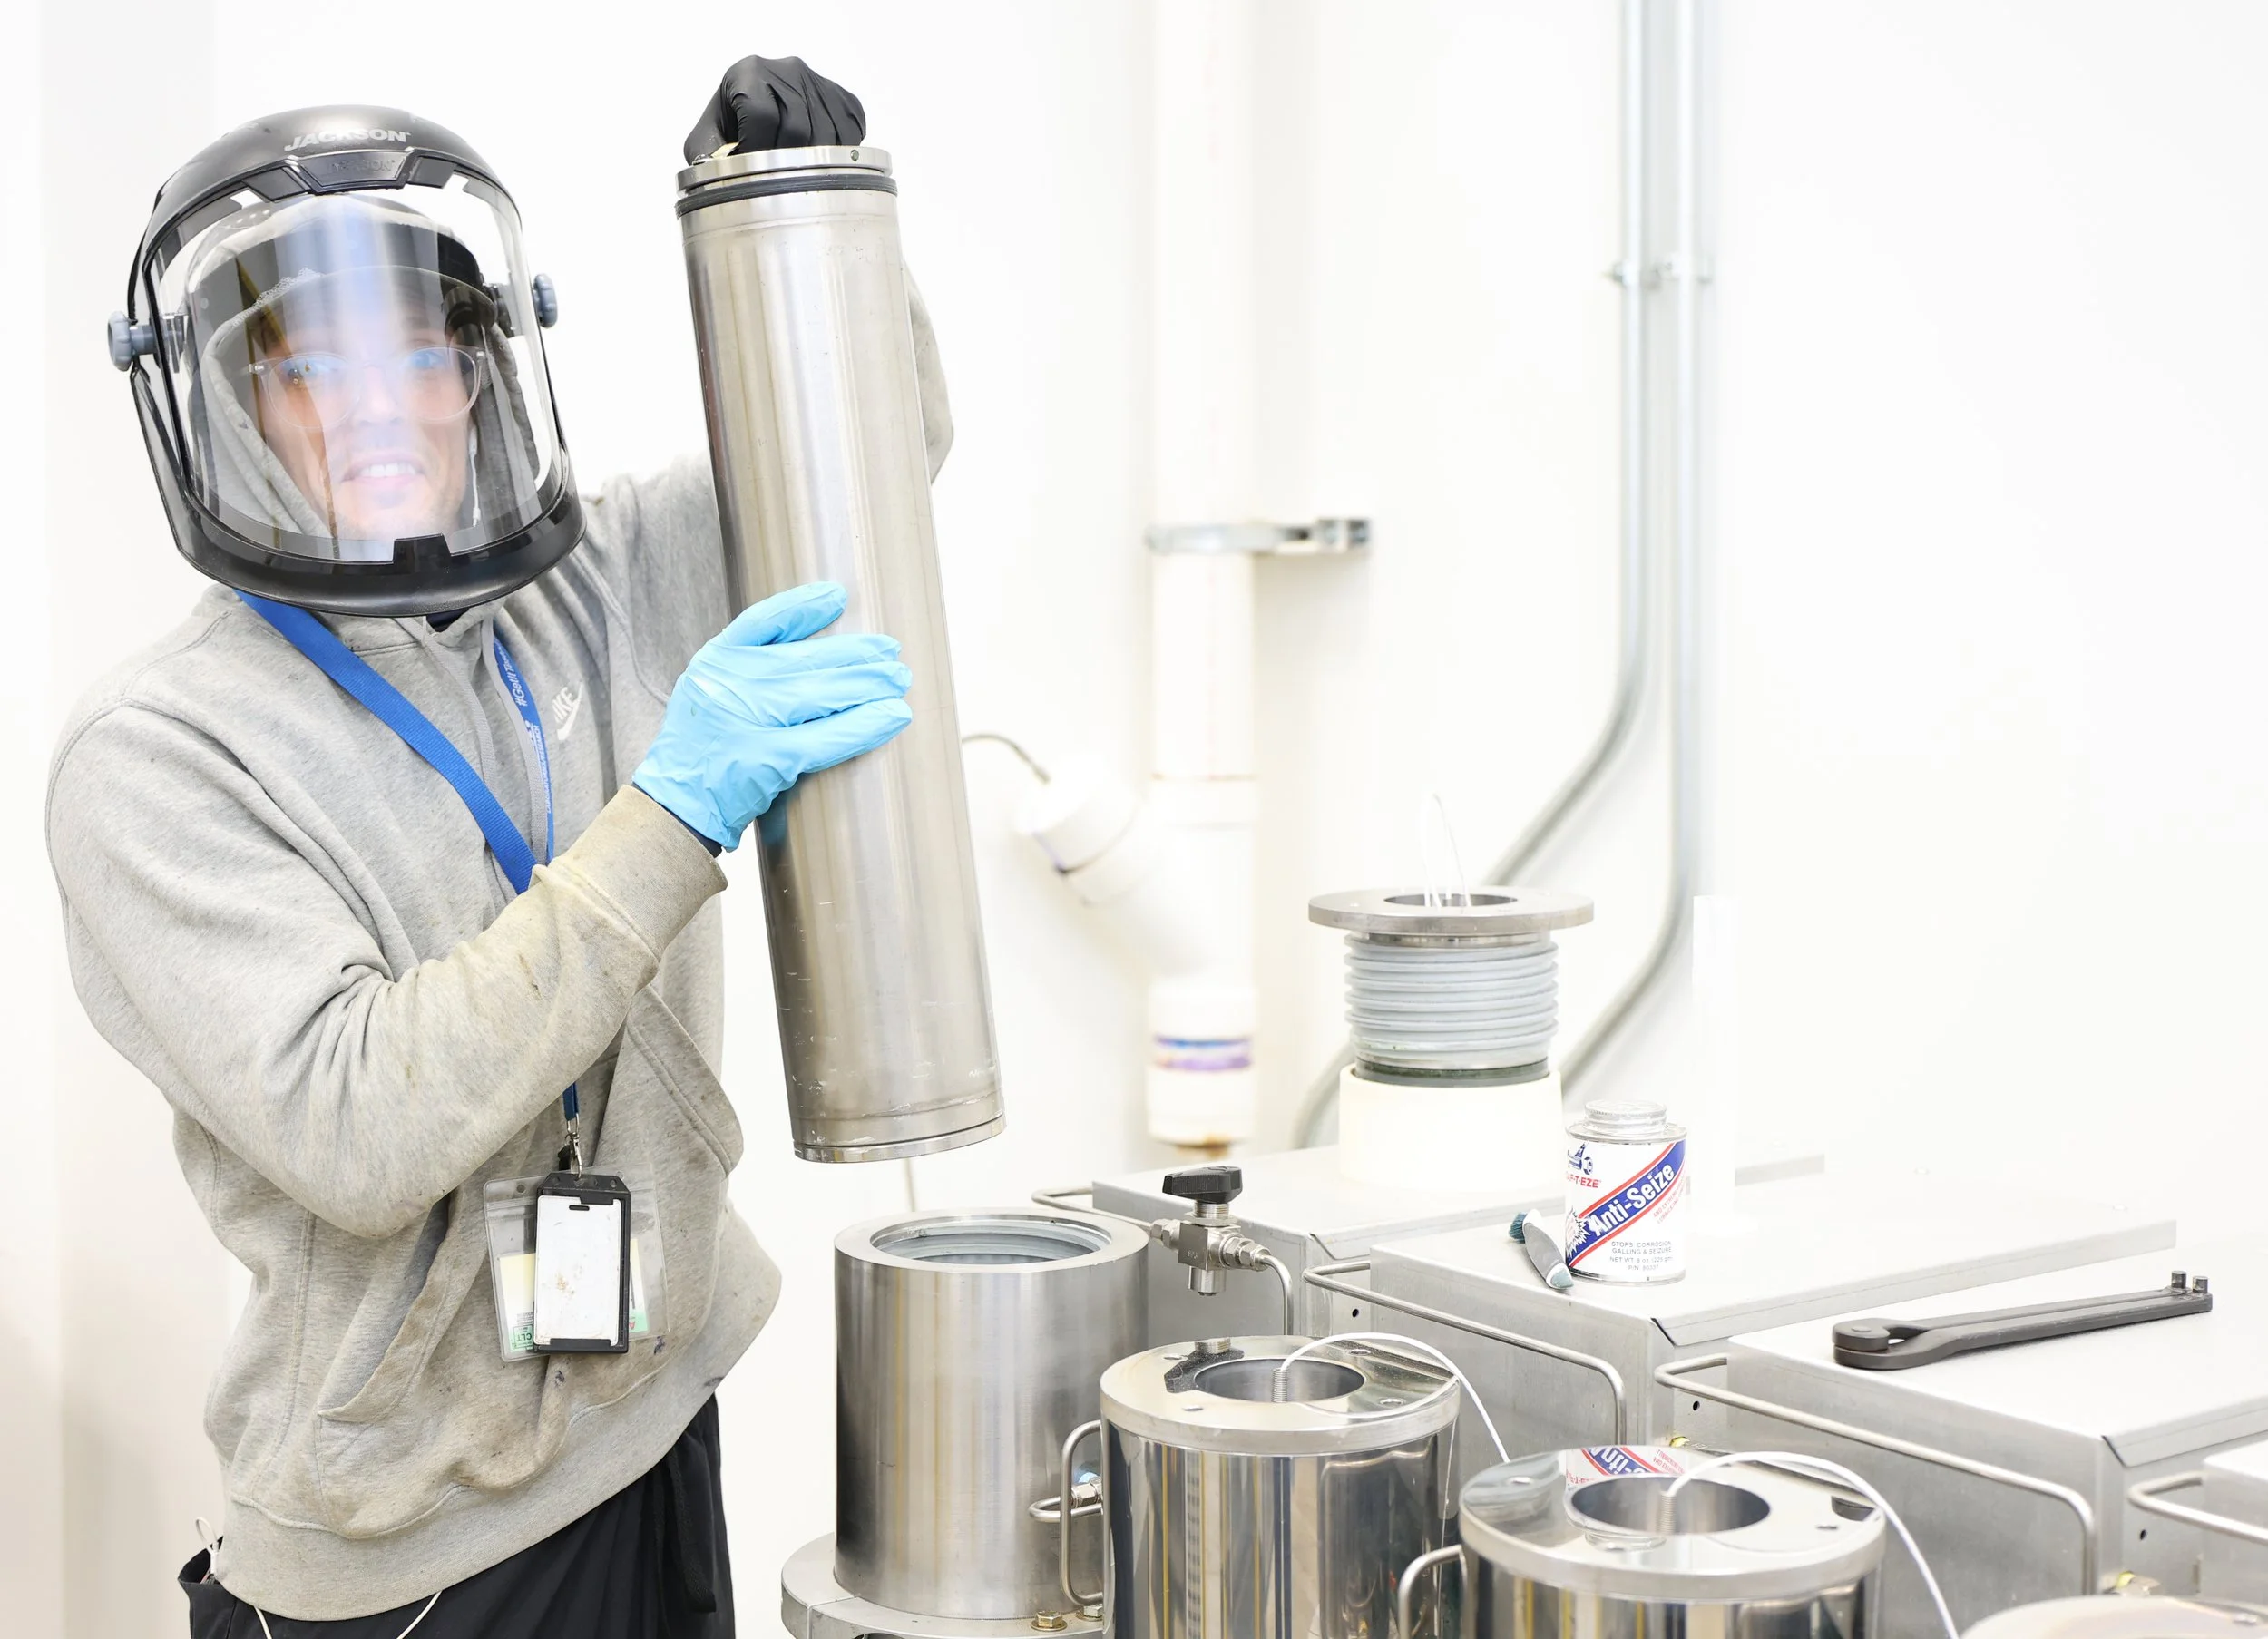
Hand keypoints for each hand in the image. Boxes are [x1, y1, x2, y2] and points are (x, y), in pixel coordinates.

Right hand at [633, 582, 911, 849]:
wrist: (674, 806)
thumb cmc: (703, 749)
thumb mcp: (712, 692)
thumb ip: (751, 665)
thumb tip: (817, 642)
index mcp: (714, 660)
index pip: (762, 621)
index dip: (802, 607)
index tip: (838, 597)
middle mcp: (728, 683)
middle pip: (804, 660)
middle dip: (855, 656)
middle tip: (892, 653)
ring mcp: (746, 720)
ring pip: (821, 694)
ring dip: (868, 685)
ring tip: (899, 680)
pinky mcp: (766, 760)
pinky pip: (827, 737)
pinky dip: (865, 725)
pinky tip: (893, 716)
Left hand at [684, 55, 866, 163]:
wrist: (761, 105)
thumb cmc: (732, 127)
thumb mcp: (707, 140)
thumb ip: (706, 157)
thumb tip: (720, 180)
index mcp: (748, 73)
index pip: (761, 114)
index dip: (758, 150)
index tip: (754, 171)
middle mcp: (787, 70)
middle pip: (797, 127)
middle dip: (787, 163)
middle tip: (777, 178)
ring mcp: (819, 82)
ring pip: (827, 135)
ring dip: (814, 163)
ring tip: (796, 172)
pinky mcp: (843, 97)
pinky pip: (850, 133)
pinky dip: (839, 154)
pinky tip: (819, 158)